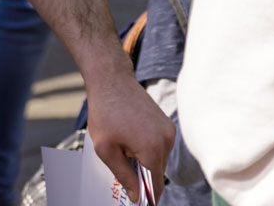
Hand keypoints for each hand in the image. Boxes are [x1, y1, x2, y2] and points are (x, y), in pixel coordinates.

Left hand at [84, 66, 173, 203]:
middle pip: (157, 174)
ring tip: (124, 148)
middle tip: (123, 173)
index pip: (154, 186)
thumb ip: (123, 176)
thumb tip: (137, 196)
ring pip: (158, 161)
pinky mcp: (166, 124)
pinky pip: (160, 147)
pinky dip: (147, 150)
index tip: (136, 201)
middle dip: (142, 178)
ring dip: (144, 162)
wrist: (111, 80)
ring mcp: (168, 131)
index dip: (146, 197)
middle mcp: (166, 140)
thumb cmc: (105, 112)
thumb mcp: (106, 149)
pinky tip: (130, 139)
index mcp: (152, 149)